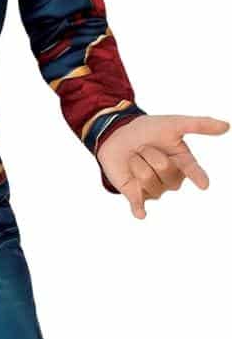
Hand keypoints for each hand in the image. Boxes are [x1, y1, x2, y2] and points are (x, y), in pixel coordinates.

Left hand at [97, 113, 228, 217]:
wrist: (118, 135)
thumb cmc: (149, 131)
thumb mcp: (174, 124)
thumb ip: (199, 125)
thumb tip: (226, 126)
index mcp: (183, 163)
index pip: (192, 170)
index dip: (197, 176)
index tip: (204, 184)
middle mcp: (171, 179)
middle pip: (164, 169)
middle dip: (151, 153)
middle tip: (144, 148)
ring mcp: (154, 189)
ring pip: (147, 178)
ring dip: (136, 162)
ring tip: (135, 157)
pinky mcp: (136, 196)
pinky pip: (139, 204)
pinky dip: (139, 209)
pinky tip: (140, 214)